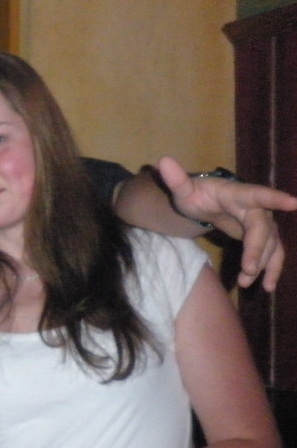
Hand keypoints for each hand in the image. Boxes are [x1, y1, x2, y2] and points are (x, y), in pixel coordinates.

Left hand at [156, 156, 296, 290]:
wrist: (205, 202)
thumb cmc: (195, 194)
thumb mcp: (183, 190)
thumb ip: (176, 180)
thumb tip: (164, 161)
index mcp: (237, 193)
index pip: (257, 194)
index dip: (275, 198)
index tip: (294, 203)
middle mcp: (254, 207)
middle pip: (263, 228)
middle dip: (258, 249)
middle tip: (248, 270)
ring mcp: (261, 223)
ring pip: (271, 244)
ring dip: (263, 264)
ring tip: (247, 283)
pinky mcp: (261, 237)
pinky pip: (272, 254)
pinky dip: (271, 269)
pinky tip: (267, 286)